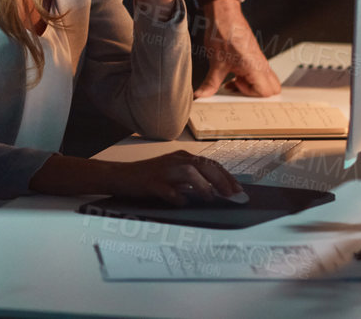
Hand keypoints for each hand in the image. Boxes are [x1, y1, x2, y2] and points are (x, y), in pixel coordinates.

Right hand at [112, 149, 243, 205]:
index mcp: (182, 157)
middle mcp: (175, 160)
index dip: (227, 176)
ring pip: (188, 172)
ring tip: (211, 197)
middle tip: (232, 195)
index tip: (238, 190)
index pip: (210, 164)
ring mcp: (163, 171)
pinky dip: (177, 196)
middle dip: (221, 180)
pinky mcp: (151, 182)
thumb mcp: (174, 173)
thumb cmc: (151, 177)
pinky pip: (167, 189)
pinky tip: (182, 202)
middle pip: (203, 165)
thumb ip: (193, 179)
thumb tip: (217, 191)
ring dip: (202, 185)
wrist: (122, 176)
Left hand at [193, 0, 282, 96]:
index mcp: (255, 66)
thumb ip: (210, 83)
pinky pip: (258, 73)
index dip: (252, 94)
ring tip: (234, 81)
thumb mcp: (215, 62)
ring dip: (252, 85)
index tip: (236, 87)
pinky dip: (248, 78)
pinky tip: (233, 75)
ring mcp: (259, 60)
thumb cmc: (224, 32)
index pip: (267, 92)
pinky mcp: (254, 57)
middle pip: (273, 88)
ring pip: (266, 81)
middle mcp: (261, 64)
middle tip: (239, 87)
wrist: (224, 14)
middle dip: (257, 93)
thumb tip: (202, 95)